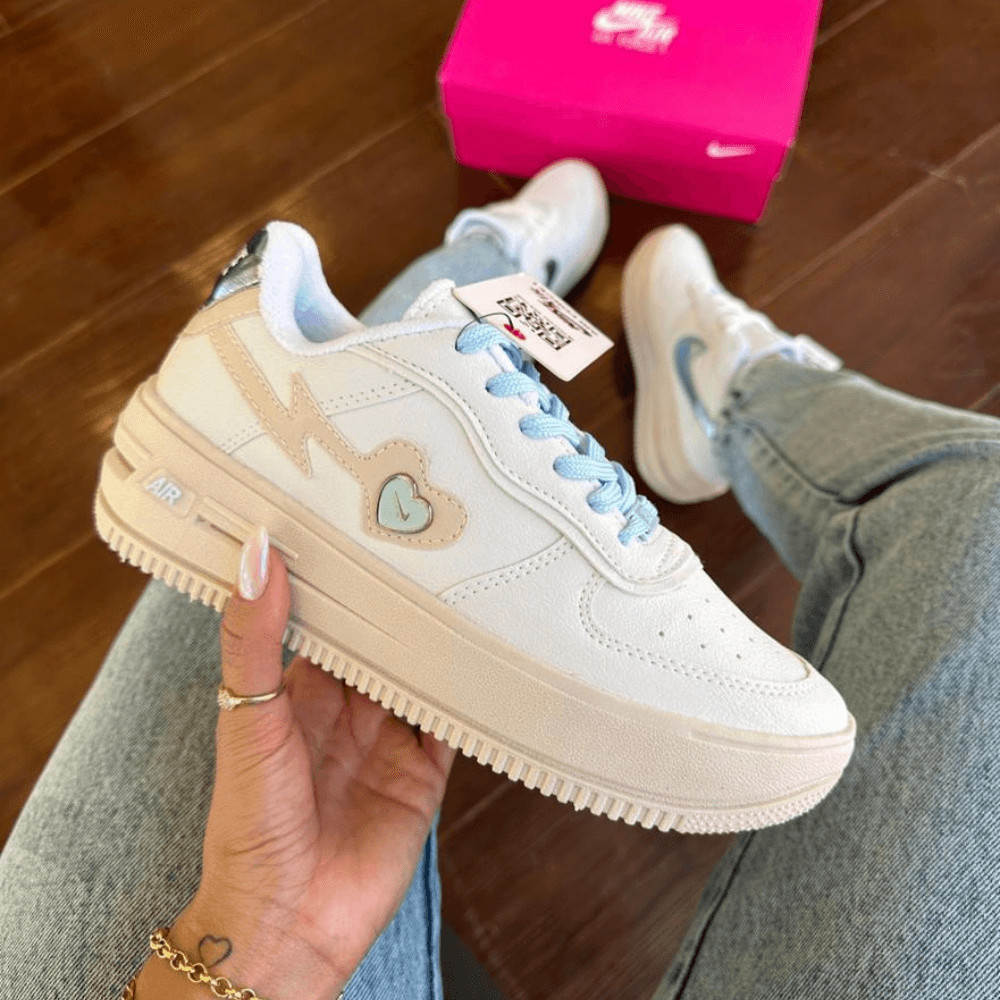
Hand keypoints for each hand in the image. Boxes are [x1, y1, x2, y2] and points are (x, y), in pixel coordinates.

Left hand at [141, 527, 454, 998]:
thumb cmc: (251, 825)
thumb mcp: (247, 719)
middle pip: (383, 644)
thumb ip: (254, 640)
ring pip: (421, 676)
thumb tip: (255, 556)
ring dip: (439, 643)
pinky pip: (452, 725)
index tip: (362, 524)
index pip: (329, 619)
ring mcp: (387, 744)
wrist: (287, 922)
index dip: (344, 577)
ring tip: (467, 588)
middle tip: (430, 545)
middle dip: (402, 604)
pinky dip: (469, 697)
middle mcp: (346, 712)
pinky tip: (486, 662)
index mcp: (299, 692)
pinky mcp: (422, 775)